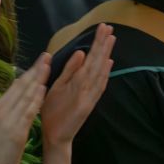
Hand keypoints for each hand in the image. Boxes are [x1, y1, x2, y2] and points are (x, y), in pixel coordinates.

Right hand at [0, 54, 49, 163]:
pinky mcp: (16, 130)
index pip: (17, 84)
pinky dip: (35, 99)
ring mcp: (8, 119)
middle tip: (47, 55)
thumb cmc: (2, 145)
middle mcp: (3, 108)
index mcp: (0, 105)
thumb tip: (25, 91)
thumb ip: (14, 107)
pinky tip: (43, 89)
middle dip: (36, 69)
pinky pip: (27, 112)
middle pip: (21, 85)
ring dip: (37, 79)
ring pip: (25, 95)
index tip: (41, 59)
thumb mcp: (5, 121)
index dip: (30, 70)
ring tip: (48, 66)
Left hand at [41, 24, 114, 148]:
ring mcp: (88, 96)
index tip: (103, 27)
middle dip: (102, 44)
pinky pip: (95, 89)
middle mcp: (86, 87)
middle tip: (109, 27)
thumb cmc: (55, 111)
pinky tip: (107, 65)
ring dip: (104, 56)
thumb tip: (81, 52)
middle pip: (97, 62)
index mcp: (79, 81)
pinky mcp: (85, 106)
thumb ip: (70, 70)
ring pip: (98, 72)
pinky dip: (102, 76)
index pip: (90, 58)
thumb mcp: (59, 86)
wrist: (53, 136)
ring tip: (110, 39)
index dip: (97, 43)